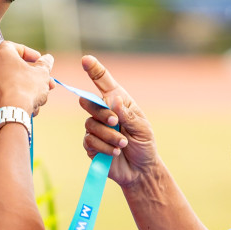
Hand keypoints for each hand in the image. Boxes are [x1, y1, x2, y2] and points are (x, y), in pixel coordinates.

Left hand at [0, 42, 52, 116]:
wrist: (12, 113)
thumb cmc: (26, 89)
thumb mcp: (42, 73)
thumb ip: (45, 64)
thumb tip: (47, 59)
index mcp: (2, 55)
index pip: (14, 46)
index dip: (28, 52)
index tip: (39, 60)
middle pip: (15, 67)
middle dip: (33, 75)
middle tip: (46, 81)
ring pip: (12, 82)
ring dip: (27, 87)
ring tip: (41, 96)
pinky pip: (6, 94)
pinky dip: (18, 97)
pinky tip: (30, 105)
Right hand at [79, 55, 157, 187]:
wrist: (140, 169)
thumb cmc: (144, 145)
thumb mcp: (142, 128)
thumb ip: (127, 115)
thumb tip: (114, 100)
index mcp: (118, 102)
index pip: (103, 82)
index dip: (94, 70)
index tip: (86, 60)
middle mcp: (104, 112)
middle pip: (88, 102)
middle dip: (102, 112)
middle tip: (116, 122)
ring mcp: (96, 128)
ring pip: (91, 125)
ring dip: (109, 135)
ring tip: (122, 143)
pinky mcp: (91, 145)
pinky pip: (90, 141)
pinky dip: (104, 147)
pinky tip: (116, 151)